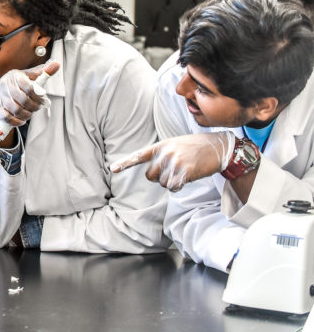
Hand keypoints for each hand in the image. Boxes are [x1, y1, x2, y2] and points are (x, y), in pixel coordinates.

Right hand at [0, 61, 60, 127]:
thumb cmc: (16, 84)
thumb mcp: (28, 75)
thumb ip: (43, 72)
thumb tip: (57, 64)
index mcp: (15, 76)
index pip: (29, 87)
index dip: (39, 97)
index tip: (44, 100)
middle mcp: (6, 86)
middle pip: (24, 100)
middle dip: (34, 107)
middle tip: (37, 108)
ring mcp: (0, 98)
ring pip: (17, 110)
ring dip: (27, 114)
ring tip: (30, 113)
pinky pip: (8, 118)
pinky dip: (17, 121)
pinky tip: (22, 120)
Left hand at [109, 131, 235, 191]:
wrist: (218, 147)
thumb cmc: (196, 147)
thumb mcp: (176, 144)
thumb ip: (162, 155)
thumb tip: (153, 173)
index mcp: (161, 146)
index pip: (139, 155)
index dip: (125, 163)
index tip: (113, 169)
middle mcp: (165, 153)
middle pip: (150, 176)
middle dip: (159, 178)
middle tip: (174, 171)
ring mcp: (174, 162)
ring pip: (162, 183)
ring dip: (172, 182)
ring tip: (184, 171)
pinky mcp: (184, 171)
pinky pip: (173, 187)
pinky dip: (178, 186)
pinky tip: (187, 177)